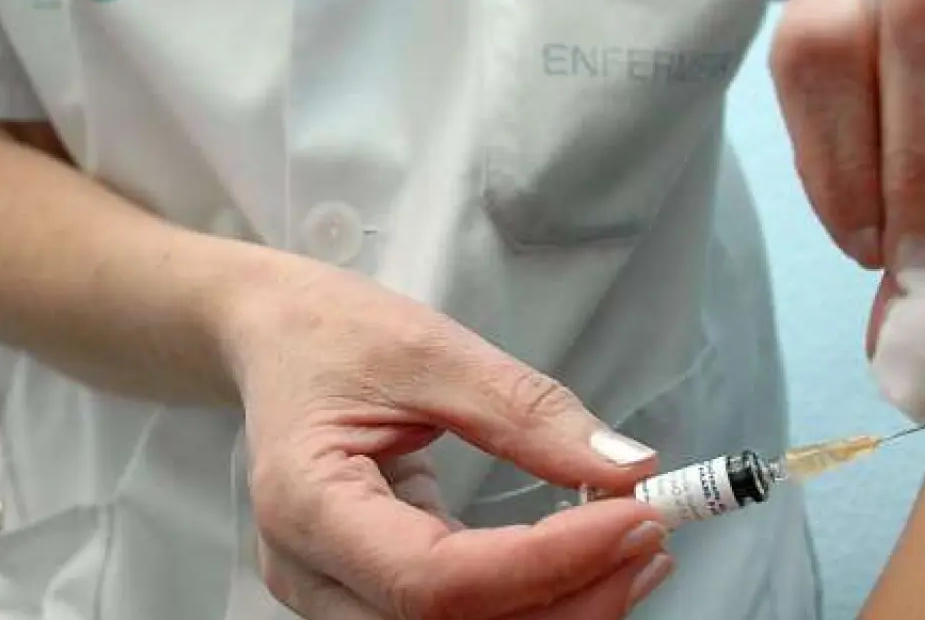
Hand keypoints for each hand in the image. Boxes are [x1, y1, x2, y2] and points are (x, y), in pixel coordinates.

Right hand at [219, 256, 673, 618]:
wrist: (272, 339)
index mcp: (306, 503)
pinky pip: (459, 619)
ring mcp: (335, 593)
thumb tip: (629, 468)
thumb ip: (527, 412)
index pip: (436, 580)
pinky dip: (535, 601)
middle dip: (569, 602)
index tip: (635, 515)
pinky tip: (594, 562)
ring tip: (639, 552)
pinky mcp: (369, 591)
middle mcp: (311, 574)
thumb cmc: (330, 332)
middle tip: (653, 538)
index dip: (546, 564)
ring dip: (561, 611)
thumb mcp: (430, 349)